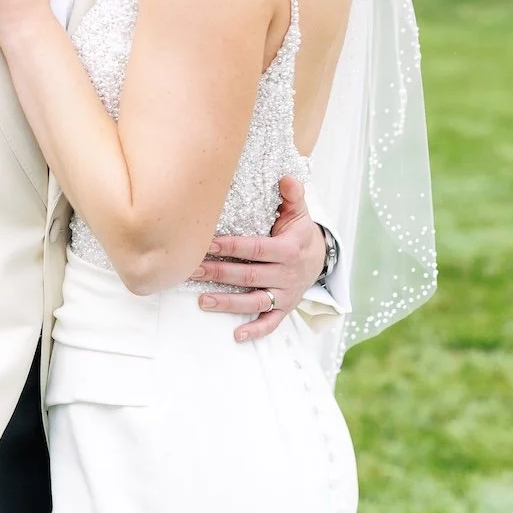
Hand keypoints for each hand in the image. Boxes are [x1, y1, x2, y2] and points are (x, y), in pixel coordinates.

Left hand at [192, 177, 324, 341]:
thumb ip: (292, 194)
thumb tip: (285, 177)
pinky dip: (256, 329)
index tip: (205, 244)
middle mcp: (287, 273)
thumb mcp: (298, 211)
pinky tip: (236, 335)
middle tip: (191, 270)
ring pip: (255, 300)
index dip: (229, 247)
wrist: (321, 257)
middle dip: (218, 273)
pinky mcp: (285, 307)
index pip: (254, 248)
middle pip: (248, 275)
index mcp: (288, 249)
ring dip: (228, 303)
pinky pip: (271, 321)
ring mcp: (286, 293)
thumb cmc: (299, 230)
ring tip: (202, 301)